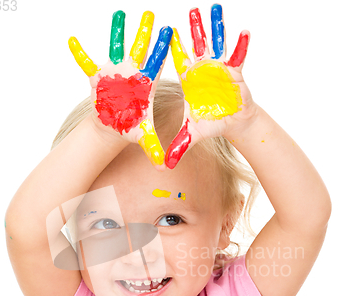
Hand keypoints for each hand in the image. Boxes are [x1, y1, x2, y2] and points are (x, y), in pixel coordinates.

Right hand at [69, 11, 172, 170]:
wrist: (113, 126)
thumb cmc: (130, 128)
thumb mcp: (144, 137)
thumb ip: (155, 148)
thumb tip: (164, 167)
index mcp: (146, 84)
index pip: (156, 63)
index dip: (162, 49)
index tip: (169, 31)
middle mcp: (131, 73)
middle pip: (139, 49)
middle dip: (144, 32)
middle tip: (150, 13)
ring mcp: (114, 73)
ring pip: (116, 48)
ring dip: (117, 32)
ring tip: (119, 13)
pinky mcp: (98, 77)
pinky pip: (86, 63)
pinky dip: (79, 53)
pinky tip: (71, 40)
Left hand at [165, 4, 256, 168]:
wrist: (232, 123)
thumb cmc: (211, 124)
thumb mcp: (192, 134)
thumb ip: (178, 145)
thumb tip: (165, 165)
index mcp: (190, 80)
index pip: (179, 60)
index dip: (174, 47)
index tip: (167, 32)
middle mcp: (204, 70)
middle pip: (197, 46)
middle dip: (194, 29)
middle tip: (191, 10)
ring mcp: (220, 69)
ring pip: (218, 44)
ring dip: (217, 27)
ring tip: (215, 8)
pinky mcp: (236, 72)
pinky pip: (239, 56)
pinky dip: (242, 45)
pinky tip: (245, 31)